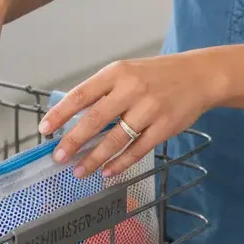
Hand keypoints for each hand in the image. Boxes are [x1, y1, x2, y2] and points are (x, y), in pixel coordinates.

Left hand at [37, 53, 223, 178]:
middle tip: (58, 157)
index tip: (45, 129)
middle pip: (95, 119)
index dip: (61, 114)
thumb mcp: (126, 72)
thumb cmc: (156, 75)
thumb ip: (103, 91)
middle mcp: (131, 89)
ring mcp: (149, 109)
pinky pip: (137, 150)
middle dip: (73, 141)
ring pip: (115, 139)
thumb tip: (72, 116)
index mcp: (117, 73)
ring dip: (94, 158)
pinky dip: (120, 163)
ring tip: (79, 171)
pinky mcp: (164, 128)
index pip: (81, 95)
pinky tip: (107, 172)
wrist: (199, 76)